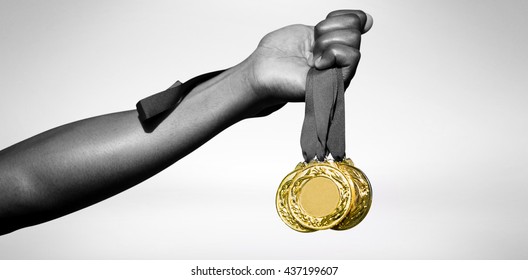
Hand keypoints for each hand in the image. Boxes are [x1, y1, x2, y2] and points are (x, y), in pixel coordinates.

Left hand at [246, 10, 372, 108]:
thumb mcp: (309, 31)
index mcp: (333, 46)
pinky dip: (332, 54)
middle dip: (329, 30)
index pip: (356, 22)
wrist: (261, 72)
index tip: (320, 25)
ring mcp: (339, 72)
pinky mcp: (337, 82)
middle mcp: (339, 60)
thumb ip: (335, 27)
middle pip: (355, 31)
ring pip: (354, 42)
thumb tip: (367, 20)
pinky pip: (351, 57)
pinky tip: (317, 64)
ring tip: (312, 56)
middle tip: (311, 45)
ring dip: (326, 42)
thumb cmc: (277, 55)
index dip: (342, 17)